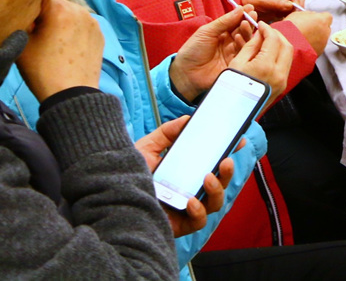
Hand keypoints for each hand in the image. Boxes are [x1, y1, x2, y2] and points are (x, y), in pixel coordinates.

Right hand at [16, 0, 103, 101]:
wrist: (72, 96)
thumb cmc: (43, 72)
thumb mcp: (22, 43)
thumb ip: (21, 20)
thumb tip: (24, 11)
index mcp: (59, 9)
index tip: (26, 12)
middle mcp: (79, 9)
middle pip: (56, 2)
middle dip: (46, 12)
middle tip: (38, 32)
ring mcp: (92, 21)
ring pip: (70, 13)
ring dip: (61, 21)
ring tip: (54, 43)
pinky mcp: (100, 33)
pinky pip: (82, 24)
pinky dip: (74, 31)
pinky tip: (67, 48)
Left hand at [135, 115, 233, 236]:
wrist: (107, 197)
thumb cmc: (127, 175)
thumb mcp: (148, 148)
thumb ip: (167, 133)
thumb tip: (187, 120)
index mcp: (186, 172)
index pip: (213, 163)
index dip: (228, 152)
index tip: (238, 139)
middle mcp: (190, 190)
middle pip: (219, 184)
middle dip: (228, 172)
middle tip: (226, 160)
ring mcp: (186, 209)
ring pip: (214, 204)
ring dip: (217, 190)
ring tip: (209, 177)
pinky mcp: (179, 225)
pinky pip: (198, 222)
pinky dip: (198, 211)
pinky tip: (191, 201)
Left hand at [168, 5, 256, 100]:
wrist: (186, 73)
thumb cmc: (192, 50)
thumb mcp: (206, 31)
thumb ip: (223, 21)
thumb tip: (239, 9)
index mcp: (221, 33)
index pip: (235, 22)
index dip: (242, 15)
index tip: (249, 7)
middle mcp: (229, 43)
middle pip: (242, 31)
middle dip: (248, 22)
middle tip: (252, 14)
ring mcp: (233, 54)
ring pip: (245, 41)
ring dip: (247, 32)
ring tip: (245, 24)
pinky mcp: (235, 65)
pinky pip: (243, 54)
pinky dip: (244, 45)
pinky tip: (240, 38)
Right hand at [227, 20, 293, 101]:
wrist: (234, 111)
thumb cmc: (231, 88)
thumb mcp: (237, 63)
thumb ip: (251, 46)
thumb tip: (259, 34)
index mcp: (265, 66)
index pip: (274, 39)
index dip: (268, 29)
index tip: (261, 25)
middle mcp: (278, 74)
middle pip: (286, 45)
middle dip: (277, 35)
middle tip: (266, 31)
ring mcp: (282, 82)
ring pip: (289, 55)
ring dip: (280, 45)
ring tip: (267, 41)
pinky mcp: (282, 87)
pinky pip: (286, 65)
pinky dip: (280, 55)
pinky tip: (269, 54)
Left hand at [244, 0, 305, 15]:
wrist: (241, 9)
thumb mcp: (261, 0)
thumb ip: (275, 3)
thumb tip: (290, 5)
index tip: (296, 7)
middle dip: (296, 6)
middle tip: (296, 15)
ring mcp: (280, 0)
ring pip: (292, 5)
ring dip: (292, 12)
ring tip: (290, 19)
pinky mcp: (278, 9)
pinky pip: (287, 12)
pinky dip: (288, 16)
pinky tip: (285, 21)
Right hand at [281, 9, 332, 54]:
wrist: (286, 45)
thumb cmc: (290, 30)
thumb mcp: (298, 14)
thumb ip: (309, 14)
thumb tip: (311, 15)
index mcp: (322, 20)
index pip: (327, 16)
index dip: (320, 17)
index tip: (314, 18)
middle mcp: (325, 32)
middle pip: (326, 28)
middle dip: (319, 27)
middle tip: (308, 28)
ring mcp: (323, 43)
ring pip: (322, 38)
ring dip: (316, 37)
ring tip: (303, 37)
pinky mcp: (319, 52)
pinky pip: (318, 47)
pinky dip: (312, 45)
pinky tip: (303, 44)